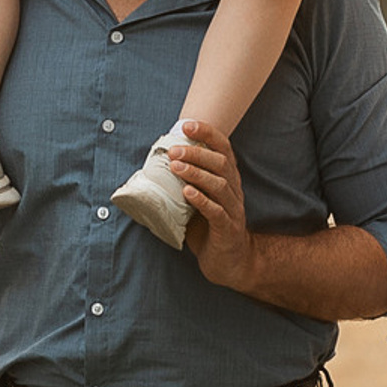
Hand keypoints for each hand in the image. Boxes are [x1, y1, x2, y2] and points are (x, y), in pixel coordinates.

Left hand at [164, 120, 256, 289]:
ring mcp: (233, 210)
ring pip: (220, 185)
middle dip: (196, 153)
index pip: (223, 148)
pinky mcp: (228, 229)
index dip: (207, 134)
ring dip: (196, 174)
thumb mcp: (197, 200)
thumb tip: (152, 166)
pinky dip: (202, 200)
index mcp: (228, 179)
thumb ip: (184, 183)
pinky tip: (188, 193)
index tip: (187, 125)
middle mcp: (234, 190)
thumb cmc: (209, 227)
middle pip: (220, 163)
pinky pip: (217, 212)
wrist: (229, 261)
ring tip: (176, 168)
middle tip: (173, 150)